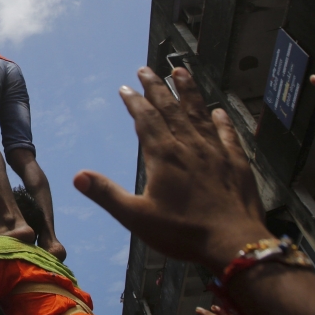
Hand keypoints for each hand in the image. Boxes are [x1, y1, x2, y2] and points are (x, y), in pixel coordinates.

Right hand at [73, 67, 269, 273]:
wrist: (234, 244)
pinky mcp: (236, 163)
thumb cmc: (183, 232)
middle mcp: (189, 146)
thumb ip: (107, 194)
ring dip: (188, 91)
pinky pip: (227, 134)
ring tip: (181, 71)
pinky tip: (218, 111)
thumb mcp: (137, 218)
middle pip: (171, 108)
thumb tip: (77, 176)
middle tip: (146, 70)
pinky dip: (221, 120)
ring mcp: (216, 152)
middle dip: (157, 87)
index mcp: (164, 156)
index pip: (145, 119)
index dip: (134, 102)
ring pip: (199, 113)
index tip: (125, 88)